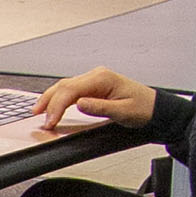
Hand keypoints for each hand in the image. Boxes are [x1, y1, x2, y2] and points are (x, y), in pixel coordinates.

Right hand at [36, 68, 156, 131]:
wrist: (158, 109)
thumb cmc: (145, 109)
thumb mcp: (124, 112)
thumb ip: (100, 107)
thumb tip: (80, 104)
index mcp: (102, 79)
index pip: (71, 90)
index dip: (57, 106)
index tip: (50, 120)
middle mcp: (96, 76)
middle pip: (64, 86)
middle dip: (48, 100)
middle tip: (37, 116)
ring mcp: (95, 80)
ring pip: (65, 86)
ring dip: (51, 98)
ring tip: (39, 111)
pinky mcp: (94, 87)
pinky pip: (72, 90)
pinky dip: (60, 98)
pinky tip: (53, 105)